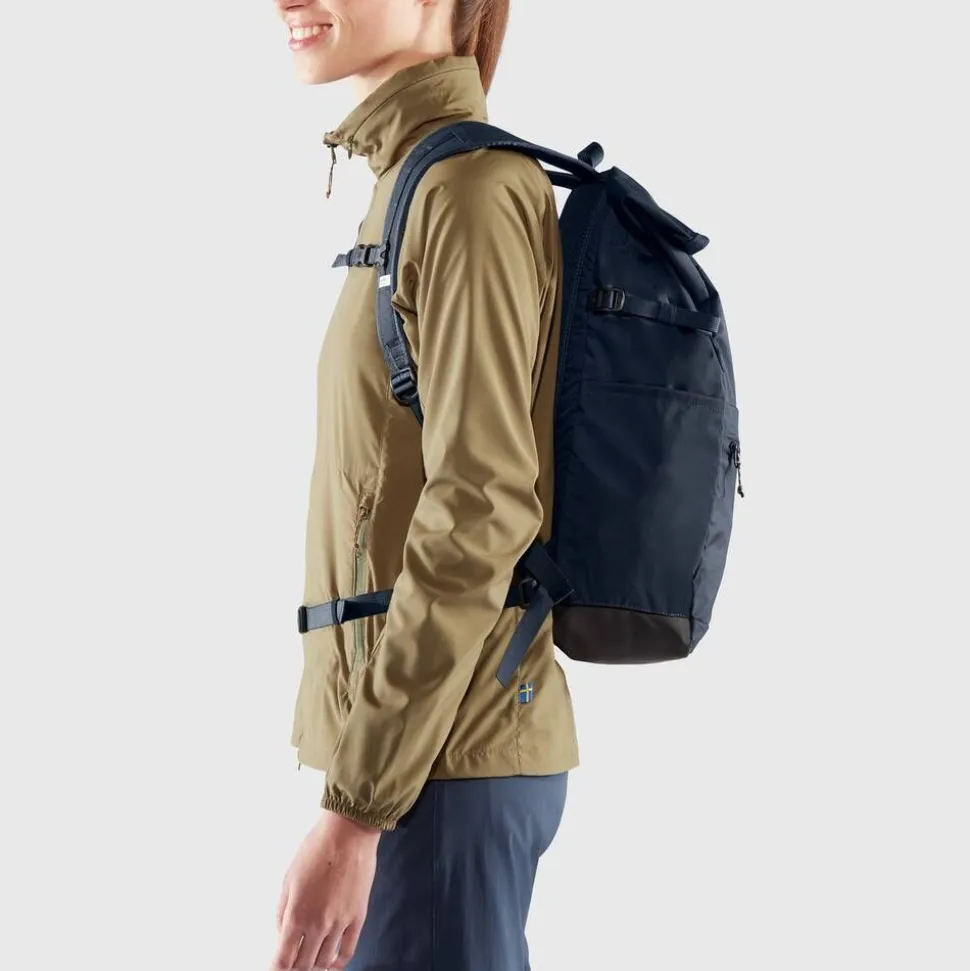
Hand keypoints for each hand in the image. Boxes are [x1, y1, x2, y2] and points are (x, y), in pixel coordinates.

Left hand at [271, 809, 381, 969]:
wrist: (348, 833)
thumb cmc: (316, 849)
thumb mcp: (288, 879)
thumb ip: (282, 911)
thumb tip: (282, 932)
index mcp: (296, 914)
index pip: (283, 959)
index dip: (277, 968)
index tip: (275, 969)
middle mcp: (318, 924)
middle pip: (303, 964)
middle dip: (294, 967)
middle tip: (291, 963)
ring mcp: (340, 923)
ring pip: (324, 961)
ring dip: (314, 966)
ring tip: (308, 963)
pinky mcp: (358, 917)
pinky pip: (348, 950)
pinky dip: (338, 963)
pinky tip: (331, 964)